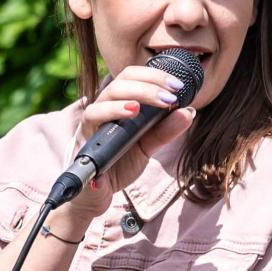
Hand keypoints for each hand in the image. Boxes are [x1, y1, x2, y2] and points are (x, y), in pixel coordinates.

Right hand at [61, 65, 197, 227]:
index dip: (154, 76)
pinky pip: (90, 128)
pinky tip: (127, 120)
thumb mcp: (147, 146)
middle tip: (171, 96)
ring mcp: (89, 128)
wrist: (96, 194)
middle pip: (118, 85)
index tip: (178, 85)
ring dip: (124, 101)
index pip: (131, 77)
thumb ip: (164, 130)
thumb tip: (189, 111)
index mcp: (116, 104)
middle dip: (147, 86)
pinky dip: (109, 118)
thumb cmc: (117, 163)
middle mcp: (101, 110)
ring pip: (100, 103)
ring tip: (145, 106)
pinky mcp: (82, 146)